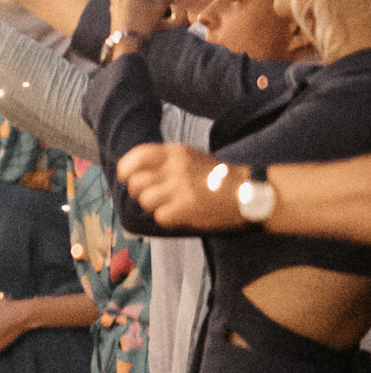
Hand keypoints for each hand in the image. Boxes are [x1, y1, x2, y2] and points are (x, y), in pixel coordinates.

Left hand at [115, 142, 237, 231]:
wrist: (247, 193)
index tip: (125, 178)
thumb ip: (164, 161)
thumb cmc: (216, 177)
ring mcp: (179, 188)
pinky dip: (167, 219)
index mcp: (175, 152)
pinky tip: (180, 214)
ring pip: (145, 200)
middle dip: (138, 193)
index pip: (137, 156)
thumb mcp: (190, 157)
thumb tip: (134, 171)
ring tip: (169, 205)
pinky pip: (160, 216)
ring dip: (153, 207)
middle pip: (136, 182)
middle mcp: (175, 168)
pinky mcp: (185, 208)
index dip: (125, 169)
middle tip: (152, 196)